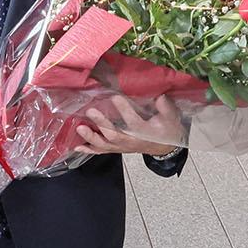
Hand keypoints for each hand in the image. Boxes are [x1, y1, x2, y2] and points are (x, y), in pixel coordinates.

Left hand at [73, 98, 187, 155]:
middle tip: (91, 111)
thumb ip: (165, 107)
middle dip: (101, 123)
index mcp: (144, 133)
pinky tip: (76, 147)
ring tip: (80, 128)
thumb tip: (159, 96)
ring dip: (90, 137)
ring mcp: (121, 147)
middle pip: (113, 135)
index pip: (133, 122)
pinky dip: (88, 150)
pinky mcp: (115, 149)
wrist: (163, 147)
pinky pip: (100, 151)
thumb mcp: (170, 118)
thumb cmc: (166, 129)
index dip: (125, 110)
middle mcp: (130, 142)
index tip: (116, 97)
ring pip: (104, 145)